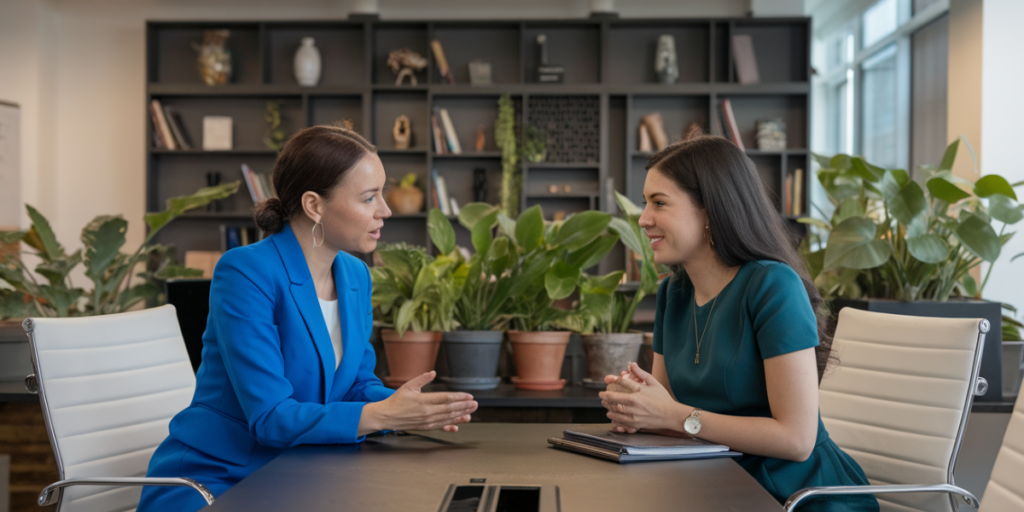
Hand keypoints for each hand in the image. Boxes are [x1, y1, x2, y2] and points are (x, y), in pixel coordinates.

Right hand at [360, 371, 477, 434]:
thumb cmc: (396, 401)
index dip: (459, 397)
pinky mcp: (425, 427)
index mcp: (423, 400)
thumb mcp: (408, 385)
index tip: (469, 396)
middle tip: (475, 404)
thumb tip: (433, 372)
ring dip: (461, 415)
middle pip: (450, 409)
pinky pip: (441, 426)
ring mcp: (426, 421)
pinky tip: (458, 425)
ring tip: (470, 413)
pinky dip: (451, 425)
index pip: (446, 398)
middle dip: (464, 406)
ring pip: (447, 418)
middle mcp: (426, 412)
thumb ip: (422, 378)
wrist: (386, 417)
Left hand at [599, 362, 679, 432]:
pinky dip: (614, 418)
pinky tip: (611, 415)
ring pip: (615, 411)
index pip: (621, 384)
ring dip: (608, 407)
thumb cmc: (663, 398)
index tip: (607, 381)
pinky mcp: (636, 424)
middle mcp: (636, 404)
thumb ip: (641, 373)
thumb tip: (632, 364)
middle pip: (614, 399)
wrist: (672, 415)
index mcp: (640, 392)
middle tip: (602, 395)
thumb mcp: (654, 383)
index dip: (612, 381)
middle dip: (605, 397)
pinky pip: (621, 422)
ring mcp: (635, 415)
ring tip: (605, 404)